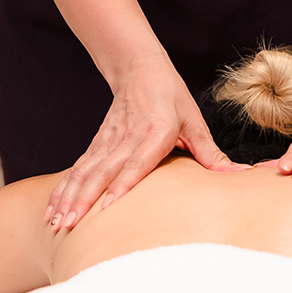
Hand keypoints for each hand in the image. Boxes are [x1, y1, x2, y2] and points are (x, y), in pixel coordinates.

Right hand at [45, 56, 242, 231]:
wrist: (137, 67)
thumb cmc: (170, 96)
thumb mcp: (194, 121)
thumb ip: (211, 153)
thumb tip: (238, 174)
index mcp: (153, 131)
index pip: (136, 162)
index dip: (122, 184)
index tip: (108, 207)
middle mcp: (126, 137)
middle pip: (102, 172)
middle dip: (84, 200)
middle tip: (70, 225)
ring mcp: (107, 141)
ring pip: (85, 172)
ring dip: (69, 198)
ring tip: (57, 223)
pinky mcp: (97, 144)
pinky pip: (78, 169)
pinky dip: (63, 189)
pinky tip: (52, 209)